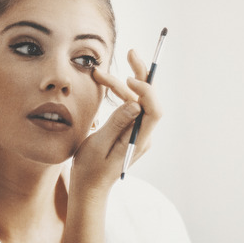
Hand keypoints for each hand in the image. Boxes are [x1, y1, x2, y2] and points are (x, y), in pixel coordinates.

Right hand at [70, 49, 161, 193]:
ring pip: (136, 100)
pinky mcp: (129, 130)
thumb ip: (116, 124)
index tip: (129, 79)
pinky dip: (119, 93)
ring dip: (120, 84)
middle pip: (149, 99)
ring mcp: (137, 132)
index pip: (154, 110)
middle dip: (141, 74)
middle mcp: (143, 134)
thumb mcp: (98, 146)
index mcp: (139, 140)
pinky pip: (129, 107)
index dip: (146, 91)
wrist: (89, 189)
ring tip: (99, 73)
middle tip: (131, 53)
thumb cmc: (90, 171)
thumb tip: (135, 103)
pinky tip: (106, 84)